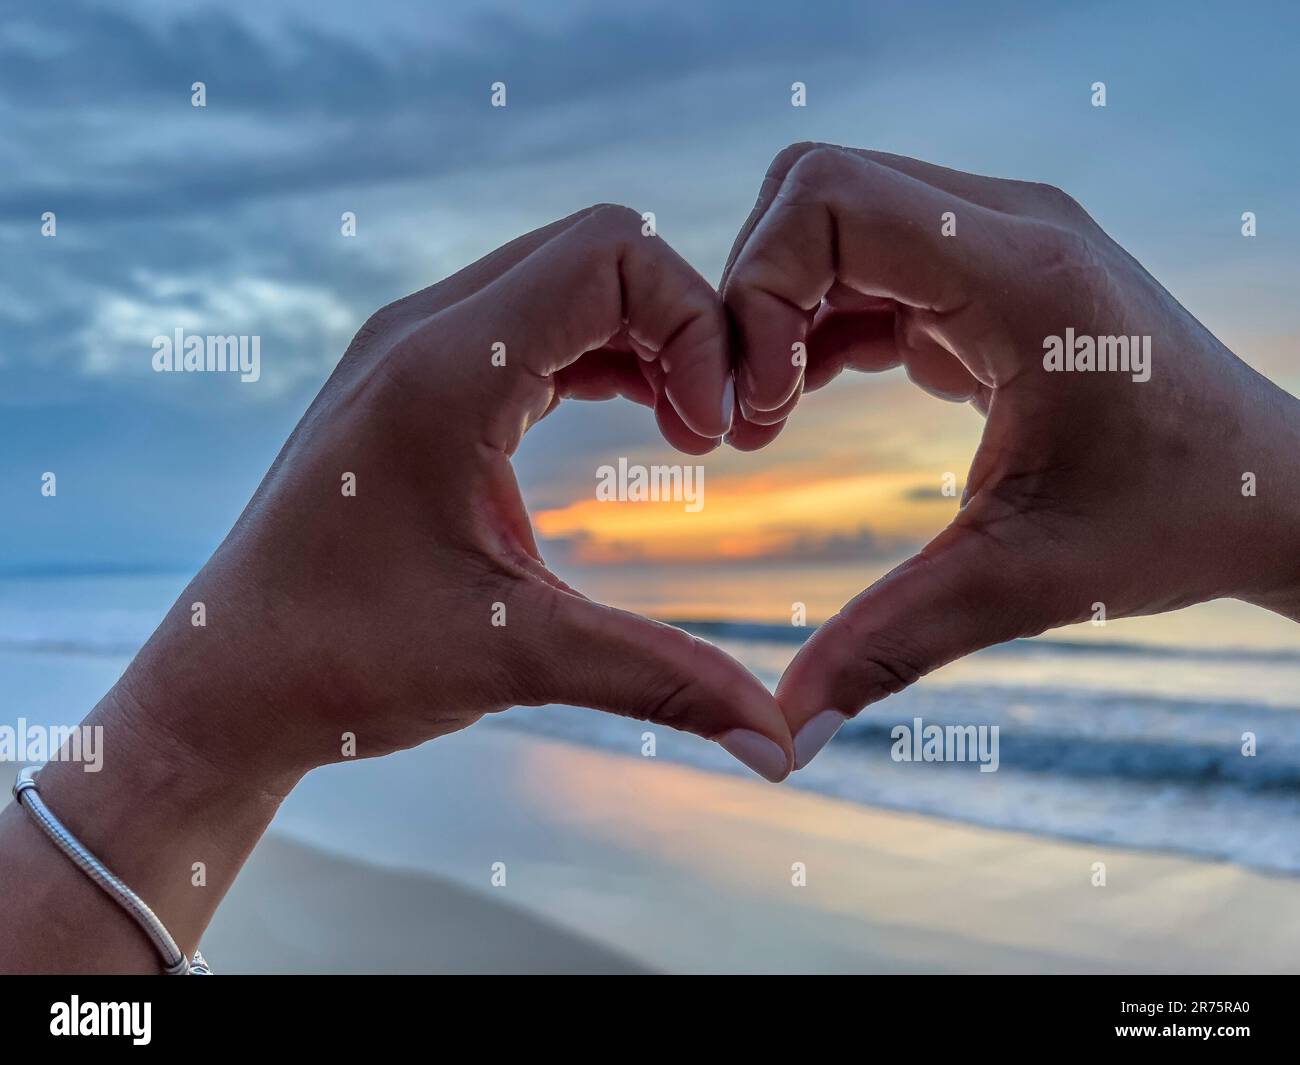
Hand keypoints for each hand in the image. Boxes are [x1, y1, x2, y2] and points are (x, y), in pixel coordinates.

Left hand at [121, 204, 793, 786]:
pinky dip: (602, 355)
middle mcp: (421, 333)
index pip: (609, 256)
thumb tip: (780, 746)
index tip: (715, 435)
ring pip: (566, 280)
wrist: (230, 680)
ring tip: (687, 434)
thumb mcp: (515, 659)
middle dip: (683, 324)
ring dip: (645, 338)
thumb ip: (659, 682)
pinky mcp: (415, 380)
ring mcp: (412, 349)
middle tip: (711, 433)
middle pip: (597, 250)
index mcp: (442, 372)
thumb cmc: (345, 663)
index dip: (696, 324)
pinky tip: (639, 422)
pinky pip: (532, 325)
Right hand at [721, 142, 1299, 766]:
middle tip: (752, 415)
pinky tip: (802, 398)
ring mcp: (998, 239)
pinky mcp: (986, 272)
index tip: (757, 412)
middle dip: (753, 296)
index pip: (829, 200)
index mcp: (1024, 276)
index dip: (757, 293)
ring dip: (778, 310)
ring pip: (831, 217)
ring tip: (768, 418)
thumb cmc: (1175, 521)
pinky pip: (865, 261)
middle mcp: (1009, 225)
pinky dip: (814, 320)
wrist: (1270, 490)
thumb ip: (893, 647)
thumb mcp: (1025, 584)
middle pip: (813, 187)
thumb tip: (784, 731)